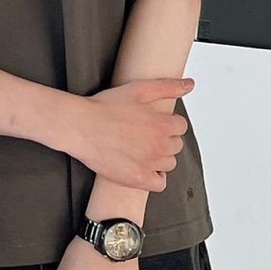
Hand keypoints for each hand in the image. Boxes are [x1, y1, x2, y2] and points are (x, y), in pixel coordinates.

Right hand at [72, 77, 191, 190]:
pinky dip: (155, 178)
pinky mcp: (137, 179)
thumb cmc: (104, 108)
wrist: (81, 127)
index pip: (181, 127)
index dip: (169, 123)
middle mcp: (159, 146)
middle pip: (176, 145)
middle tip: (147, 135)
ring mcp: (149, 164)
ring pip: (169, 164)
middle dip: (166, 139)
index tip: (157, 122)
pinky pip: (159, 184)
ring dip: (161, 157)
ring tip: (144, 150)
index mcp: (161, 125)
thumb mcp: (138, 89)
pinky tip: (145, 168)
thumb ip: (167, 87)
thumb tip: (189, 85)